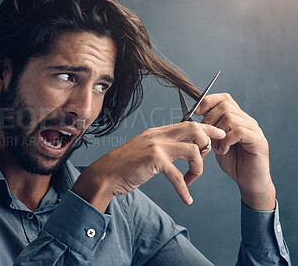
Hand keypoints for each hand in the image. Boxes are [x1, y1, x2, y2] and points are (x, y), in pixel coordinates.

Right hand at [71, 122, 225, 212]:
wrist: (105, 174)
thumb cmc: (124, 166)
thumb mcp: (144, 150)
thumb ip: (162, 148)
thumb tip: (182, 152)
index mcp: (156, 132)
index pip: (186, 124)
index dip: (204, 128)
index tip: (216, 134)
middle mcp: (158, 135)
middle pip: (193, 128)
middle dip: (210, 137)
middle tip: (217, 150)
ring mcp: (157, 146)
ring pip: (193, 150)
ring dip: (198, 168)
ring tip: (192, 180)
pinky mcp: (155, 160)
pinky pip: (178, 176)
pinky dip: (184, 189)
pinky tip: (186, 198)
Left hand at [195, 93, 275, 209]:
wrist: (248, 181)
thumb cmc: (232, 161)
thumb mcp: (215, 141)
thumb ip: (209, 129)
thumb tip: (194, 117)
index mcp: (237, 118)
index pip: (223, 98)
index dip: (208, 101)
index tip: (196, 112)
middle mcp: (247, 120)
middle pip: (225, 105)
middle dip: (209, 120)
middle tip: (207, 137)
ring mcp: (254, 129)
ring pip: (230, 117)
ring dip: (217, 132)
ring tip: (217, 147)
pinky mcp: (259, 141)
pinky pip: (239, 131)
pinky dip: (227, 140)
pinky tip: (224, 150)